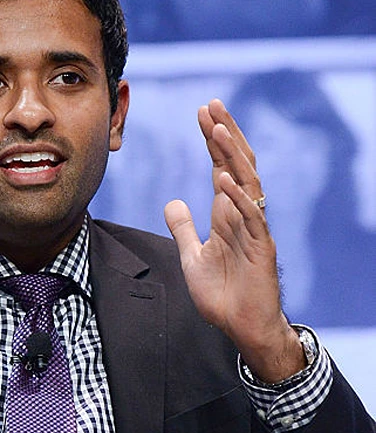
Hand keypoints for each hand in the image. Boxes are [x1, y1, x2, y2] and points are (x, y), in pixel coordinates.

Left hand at [164, 100, 304, 382]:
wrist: (242, 327)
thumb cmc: (222, 293)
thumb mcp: (192, 255)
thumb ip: (184, 227)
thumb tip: (172, 202)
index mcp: (227, 213)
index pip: (221, 166)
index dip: (212, 140)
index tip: (202, 112)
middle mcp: (242, 215)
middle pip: (237, 165)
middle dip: (224, 135)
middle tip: (211, 105)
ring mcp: (253, 230)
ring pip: (247, 185)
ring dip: (232, 156)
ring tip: (218, 130)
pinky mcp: (260, 250)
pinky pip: (251, 219)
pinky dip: (237, 198)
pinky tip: (224, 179)